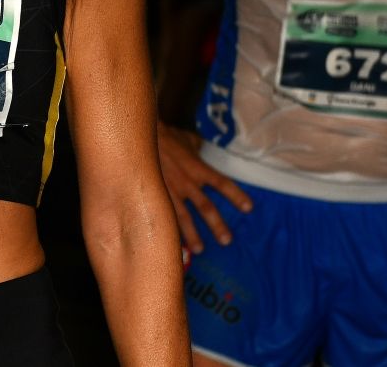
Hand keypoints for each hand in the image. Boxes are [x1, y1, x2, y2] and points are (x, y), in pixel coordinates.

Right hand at [157, 122, 252, 253]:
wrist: (137, 138)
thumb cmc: (163, 136)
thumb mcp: (185, 138)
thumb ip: (195, 146)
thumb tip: (200, 147)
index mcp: (197, 168)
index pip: (222, 183)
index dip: (236, 195)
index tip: (248, 208)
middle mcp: (187, 183)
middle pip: (206, 208)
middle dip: (217, 225)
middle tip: (226, 240)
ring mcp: (170, 191)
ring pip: (184, 218)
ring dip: (192, 235)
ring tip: (199, 250)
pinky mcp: (154, 196)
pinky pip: (163, 216)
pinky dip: (168, 230)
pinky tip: (169, 241)